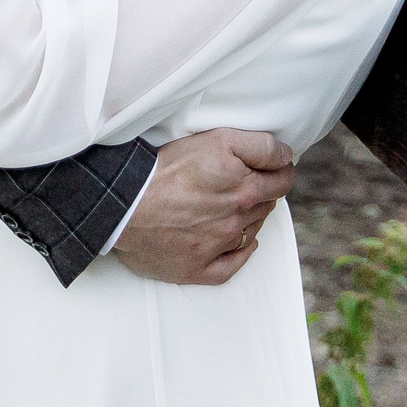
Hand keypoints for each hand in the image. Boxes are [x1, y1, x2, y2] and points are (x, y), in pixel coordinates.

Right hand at [111, 129, 294, 285]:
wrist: (120, 204)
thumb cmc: (160, 168)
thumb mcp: (215, 139)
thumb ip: (258, 146)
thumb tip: (285, 156)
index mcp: (242, 185)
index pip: (282, 175)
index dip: (281, 166)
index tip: (274, 164)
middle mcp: (236, 216)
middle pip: (268, 201)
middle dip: (263, 188)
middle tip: (245, 179)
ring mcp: (220, 244)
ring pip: (253, 228)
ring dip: (249, 215)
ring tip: (227, 203)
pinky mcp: (200, 268)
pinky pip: (234, 263)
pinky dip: (240, 251)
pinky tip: (236, 241)